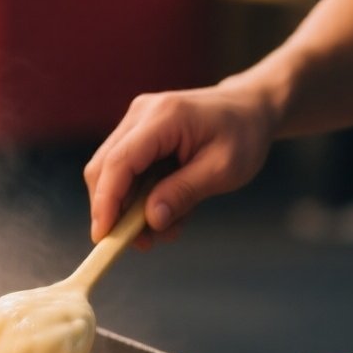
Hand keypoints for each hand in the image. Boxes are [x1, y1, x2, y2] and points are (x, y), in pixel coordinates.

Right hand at [84, 81, 278, 246]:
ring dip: (129, 208)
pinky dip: (138, 197)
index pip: (120, 161)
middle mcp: (141, 114)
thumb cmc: (242, 135)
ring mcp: (136, 122)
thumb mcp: (224, 169)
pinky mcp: (138, 133)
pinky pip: (126, 170)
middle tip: (143, 243)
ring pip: (110, 172)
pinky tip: (167, 210)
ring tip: (167, 228)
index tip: (104, 237)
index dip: (106, 201)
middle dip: (114, 211)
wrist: (248, 109)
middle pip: (104, 167)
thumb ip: (185, 192)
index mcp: (164, 116)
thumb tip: (151, 220)